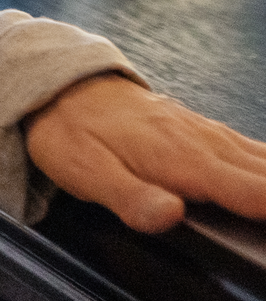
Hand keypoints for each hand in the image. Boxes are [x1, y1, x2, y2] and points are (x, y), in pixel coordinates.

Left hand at [26, 73, 265, 233]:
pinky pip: (252, 151)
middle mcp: (203, 142)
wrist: (54, 84)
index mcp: (182, 158)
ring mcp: (205, 133)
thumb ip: (129, 196)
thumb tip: (170, 216)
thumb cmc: (68, 130)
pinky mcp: (201, 130)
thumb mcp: (84, 171)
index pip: (253, 193)